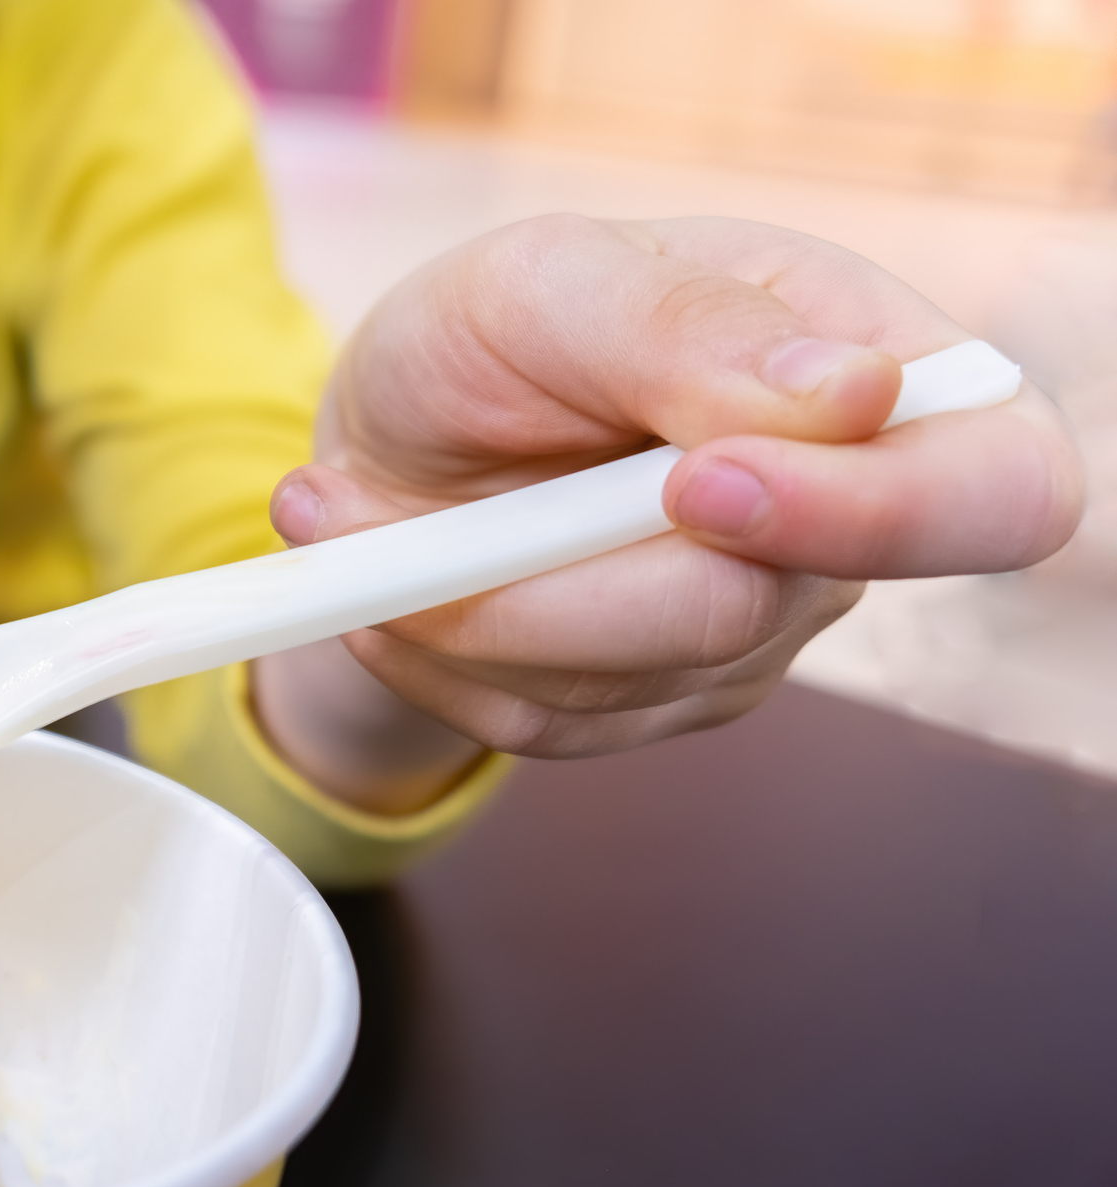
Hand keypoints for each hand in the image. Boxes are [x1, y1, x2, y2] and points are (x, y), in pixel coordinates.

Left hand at [251, 214, 1083, 812]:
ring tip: (372, 520)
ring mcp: (747, 632)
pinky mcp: (646, 705)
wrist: (397, 438)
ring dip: (464, 610)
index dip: (876, 515)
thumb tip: (855, 393)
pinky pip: (548, 724)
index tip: (700, 485)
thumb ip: (686, 330)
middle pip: (752, 613)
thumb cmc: (495, 336)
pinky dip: (442, 658)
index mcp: (874, 375)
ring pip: (621, 682)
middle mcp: (835, 525)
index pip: (997, 487)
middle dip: (556, 575)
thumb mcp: (551, 279)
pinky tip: (401, 581)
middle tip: (423, 516)